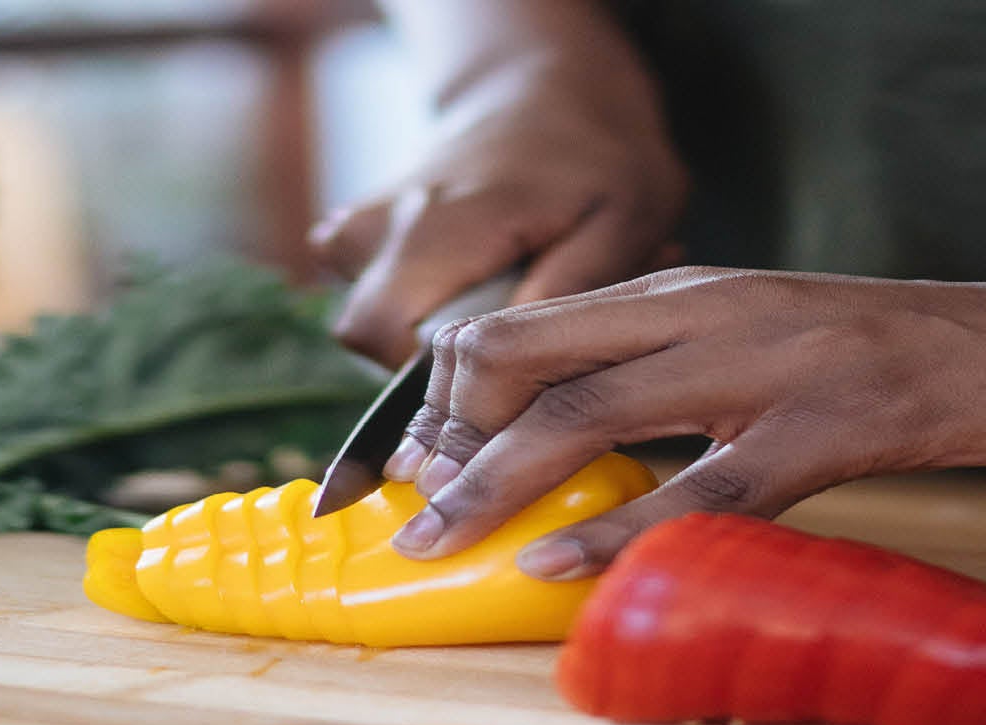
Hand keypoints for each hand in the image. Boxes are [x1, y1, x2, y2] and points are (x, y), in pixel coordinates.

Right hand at [312, 61, 686, 364]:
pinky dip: (409, 306)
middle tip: (507, 339)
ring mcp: (364, 221)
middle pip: (365, 333)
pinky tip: (467, 286)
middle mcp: (386, 220)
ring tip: (493, 303)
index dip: (437, 374)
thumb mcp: (624, 220)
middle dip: (429, 360)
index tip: (503, 370)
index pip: (386, 334)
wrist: (552, 88)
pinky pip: (364, 293)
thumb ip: (573, 286)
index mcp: (445, 221)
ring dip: (421, 332)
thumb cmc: (600, 158)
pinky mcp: (361, 228)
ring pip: (363, 317)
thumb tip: (520, 354)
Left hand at [387, 263, 985, 578]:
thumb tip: (605, 465)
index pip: (537, 325)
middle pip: (534, 356)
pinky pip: (707, 482)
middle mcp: (719, 307)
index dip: (456, 395)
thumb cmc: (930, 362)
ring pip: (594, 408)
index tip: (417, 467)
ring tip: (438, 544)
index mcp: (702, 289)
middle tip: (401, 518)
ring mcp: (778, 359)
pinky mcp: (842, 419)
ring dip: (498, 481)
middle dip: (446, 438)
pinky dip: (621, 527)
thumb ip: (699, 391)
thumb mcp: (791, 359)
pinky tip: (565, 564)